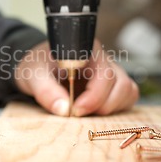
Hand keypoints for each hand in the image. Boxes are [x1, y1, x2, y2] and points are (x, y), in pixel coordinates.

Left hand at [15, 41, 138, 115]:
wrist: (37, 67)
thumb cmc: (36, 65)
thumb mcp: (32, 74)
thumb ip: (45, 90)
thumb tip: (64, 109)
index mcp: (86, 49)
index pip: (104, 73)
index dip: (94, 96)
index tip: (76, 109)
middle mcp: (103, 58)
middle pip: (120, 84)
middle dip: (100, 105)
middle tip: (76, 112)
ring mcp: (111, 71)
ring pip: (127, 91)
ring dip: (110, 108)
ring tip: (84, 110)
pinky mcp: (113, 85)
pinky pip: (127, 97)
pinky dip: (114, 108)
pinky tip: (93, 109)